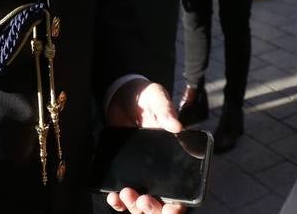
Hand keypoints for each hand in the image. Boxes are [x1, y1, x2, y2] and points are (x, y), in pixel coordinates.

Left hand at [103, 79, 187, 213]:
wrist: (122, 94)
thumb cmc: (146, 96)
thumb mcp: (157, 97)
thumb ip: (166, 110)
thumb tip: (177, 126)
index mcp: (176, 155)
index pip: (183, 190)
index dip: (178, 204)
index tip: (172, 207)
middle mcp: (161, 168)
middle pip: (161, 202)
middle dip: (153, 208)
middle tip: (143, 199)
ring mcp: (142, 171)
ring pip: (141, 202)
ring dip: (134, 205)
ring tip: (125, 194)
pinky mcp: (124, 170)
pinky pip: (123, 193)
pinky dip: (118, 200)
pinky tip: (113, 196)